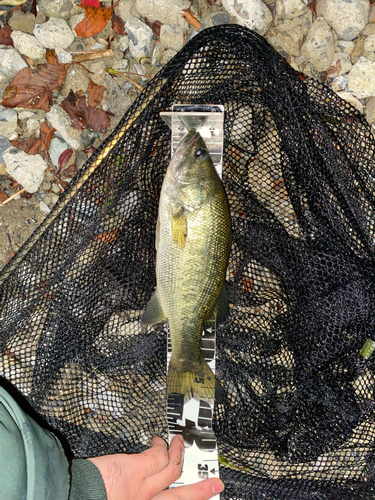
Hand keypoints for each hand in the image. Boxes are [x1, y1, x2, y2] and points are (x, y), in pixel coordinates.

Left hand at [87, 435, 223, 499]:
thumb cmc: (87, 499)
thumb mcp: (119, 496)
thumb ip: (129, 492)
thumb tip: (128, 486)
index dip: (188, 497)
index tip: (193, 494)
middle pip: (182, 496)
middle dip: (201, 491)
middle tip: (216, 486)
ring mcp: (144, 486)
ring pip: (173, 469)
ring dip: (179, 454)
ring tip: (181, 443)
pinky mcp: (137, 468)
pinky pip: (157, 454)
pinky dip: (160, 445)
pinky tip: (159, 440)